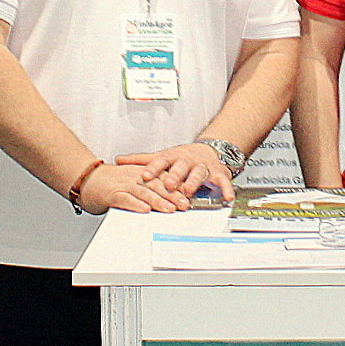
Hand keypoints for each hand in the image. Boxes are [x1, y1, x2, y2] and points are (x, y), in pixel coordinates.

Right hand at [77, 161, 193, 213]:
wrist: (85, 178)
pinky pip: (125, 198)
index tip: (189, 196)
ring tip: (169, 209)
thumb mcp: (132, 181)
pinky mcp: (111, 193)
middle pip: (156, 185)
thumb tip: (168, 198)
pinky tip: (144, 210)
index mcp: (140, 172)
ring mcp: (122, 184)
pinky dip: (135, 204)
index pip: (162, 179)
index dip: (176, 188)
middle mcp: (133, 176)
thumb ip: (148, 188)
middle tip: (184, 204)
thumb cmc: (109, 182)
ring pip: (143, 192)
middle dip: (172, 195)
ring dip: (158, 201)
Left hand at [118, 142, 233, 201]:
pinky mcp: (218, 173)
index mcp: (173, 157)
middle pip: (180, 166)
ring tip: (189, 190)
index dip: (153, 168)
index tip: (145, 176)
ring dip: (194, 181)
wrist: (210, 149)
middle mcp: (187, 161)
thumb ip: (141, 160)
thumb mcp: (162, 156)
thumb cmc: (182, 157)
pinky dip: (225, 188)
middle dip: (175, 175)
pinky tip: (225, 196)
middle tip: (169, 184)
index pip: (161, 161)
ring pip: (199, 172)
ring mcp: (202, 166)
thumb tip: (119, 160)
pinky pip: (222, 181)